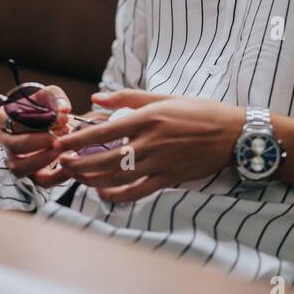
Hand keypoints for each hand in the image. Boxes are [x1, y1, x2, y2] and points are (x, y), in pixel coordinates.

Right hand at [0, 84, 72, 185]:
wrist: (59, 127)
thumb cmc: (49, 109)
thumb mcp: (51, 96)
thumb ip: (56, 97)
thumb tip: (62, 108)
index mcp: (5, 118)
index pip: (10, 120)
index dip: (36, 119)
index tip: (59, 117)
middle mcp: (6, 140)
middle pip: (13, 144)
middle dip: (39, 139)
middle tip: (62, 132)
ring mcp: (15, 160)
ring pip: (19, 167)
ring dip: (42, 158)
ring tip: (61, 148)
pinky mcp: (31, 175)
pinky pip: (40, 181)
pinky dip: (56, 176)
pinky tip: (69, 165)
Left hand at [52, 90, 244, 203]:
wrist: (232, 134)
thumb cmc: (199, 111)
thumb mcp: (164, 97)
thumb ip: (128, 98)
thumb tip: (97, 98)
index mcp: (148, 118)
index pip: (104, 131)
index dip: (78, 139)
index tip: (60, 143)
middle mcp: (151, 142)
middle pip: (104, 158)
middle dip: (78, 163)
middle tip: (61, 163)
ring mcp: (160, 163)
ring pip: (117, 177)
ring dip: (91, 179)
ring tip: (76, 176)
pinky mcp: (168, 179)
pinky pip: (137, 192)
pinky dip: (117, 195)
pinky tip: (103, 192)